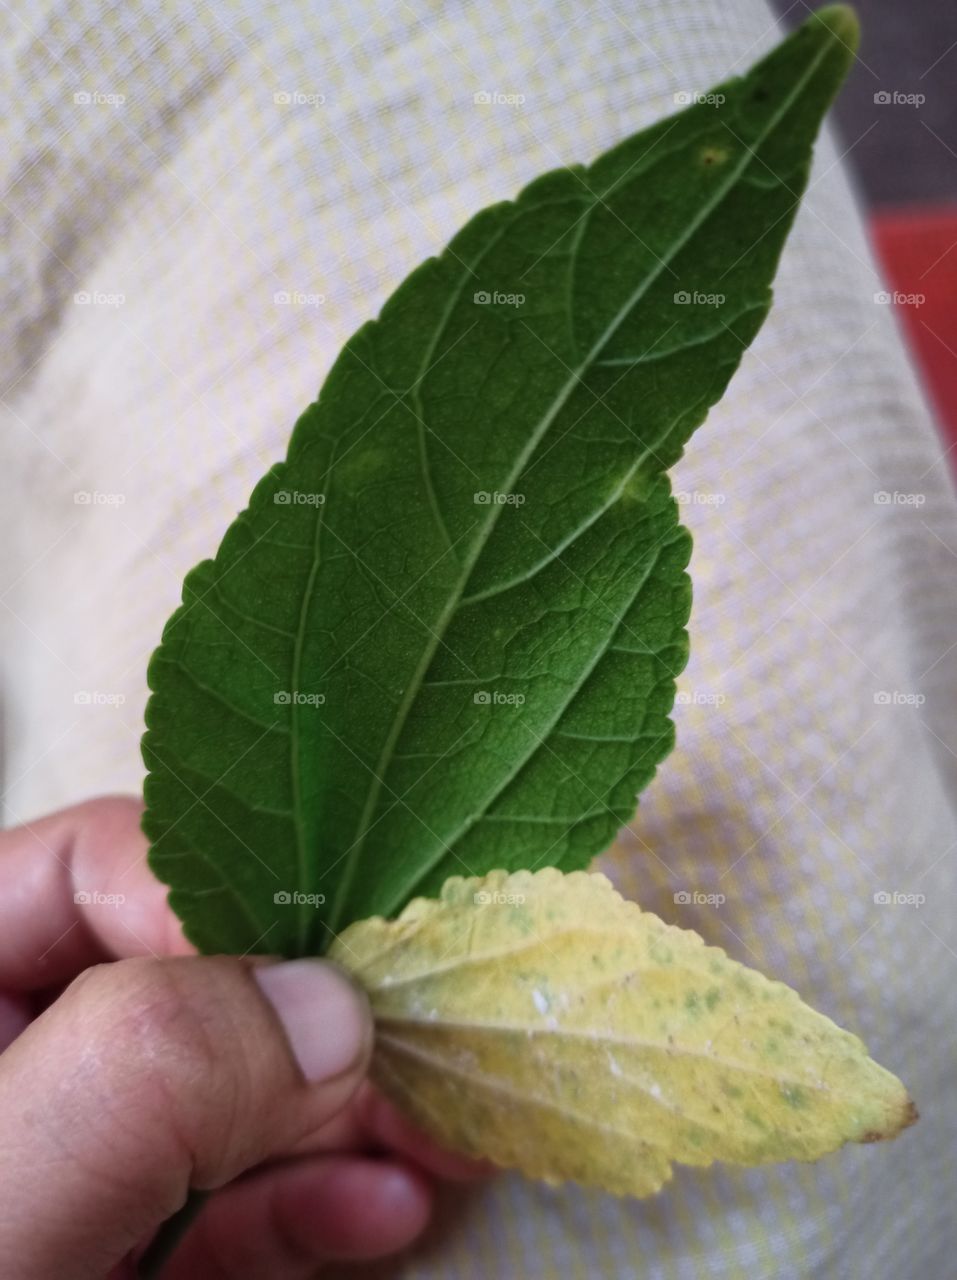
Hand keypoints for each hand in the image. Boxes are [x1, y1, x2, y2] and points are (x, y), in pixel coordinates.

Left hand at [0, 798, 487, 1278]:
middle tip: (436, 1048)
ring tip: (443, 1134)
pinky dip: (311, 1201)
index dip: (230, 906)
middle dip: (321, 1016)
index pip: (101, 871)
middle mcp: (13, 1057)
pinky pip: (226, 1200)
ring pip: (227, 1090)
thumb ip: (134, 1079)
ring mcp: (68, 1162)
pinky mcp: (113, 1256)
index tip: (341, 983)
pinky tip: (384, 1210)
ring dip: (343, 1111)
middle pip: (191, 977)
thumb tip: (326, 1005)